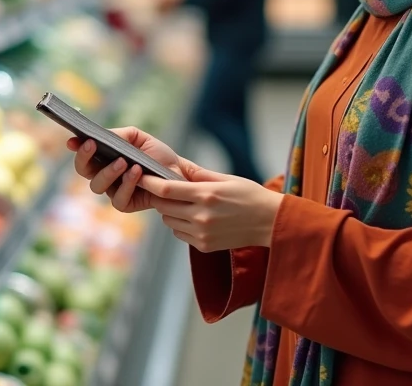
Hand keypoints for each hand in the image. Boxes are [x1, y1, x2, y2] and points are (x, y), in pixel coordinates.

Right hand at [67, 127, 184, 212]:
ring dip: (108, 172)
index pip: (85, 155)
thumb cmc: (158, 155)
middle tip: (92, 145)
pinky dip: (126, 184)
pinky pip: (117, 199)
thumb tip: (102, 135)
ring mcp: (114, 191)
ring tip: (123, 162)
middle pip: (84, 171)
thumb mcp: (139, 138)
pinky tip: (136, 173)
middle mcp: (106, 176)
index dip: (76, 148)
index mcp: (105, 159)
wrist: (179, 172)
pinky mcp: (126, 204)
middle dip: (85, 158)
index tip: (73, 141)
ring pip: (97, 186)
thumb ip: (120, 135)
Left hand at [137, 167, 283, 252]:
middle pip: (164, 207)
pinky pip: (180, 234)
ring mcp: (202, 233)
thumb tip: (177, 165)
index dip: (150, 183)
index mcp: (207, 195)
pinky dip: (181, 225)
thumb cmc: (250, 196)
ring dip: (171, 212)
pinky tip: (195, 218)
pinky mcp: (204, 246)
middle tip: (165, 189)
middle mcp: (202, 216)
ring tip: (185, 204)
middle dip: (160, 197)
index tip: (141, 176)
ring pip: (169, 222)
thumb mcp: (226, 178)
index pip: (167, 190)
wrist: (270, 223)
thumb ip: (199, 173)